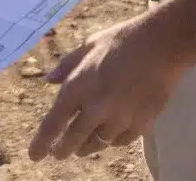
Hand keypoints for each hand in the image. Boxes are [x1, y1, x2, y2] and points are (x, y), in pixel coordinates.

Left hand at [28, 13, 187, 160]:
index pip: (53, 124)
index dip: (41, 143)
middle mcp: (96, 108)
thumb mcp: (87, 46)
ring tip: (81, 147)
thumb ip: (66, 65)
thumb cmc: (121, 41)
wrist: (161, 46)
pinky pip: (120, 141)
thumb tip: (48, 80)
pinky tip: (109, 136)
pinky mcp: (140, 125)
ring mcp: (119, 119)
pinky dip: (112, 140)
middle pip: (73, 140)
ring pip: (97, 144)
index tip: (34, 155)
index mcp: (78, 87)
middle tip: (58, 153)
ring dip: (86, 147)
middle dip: (62, 150)